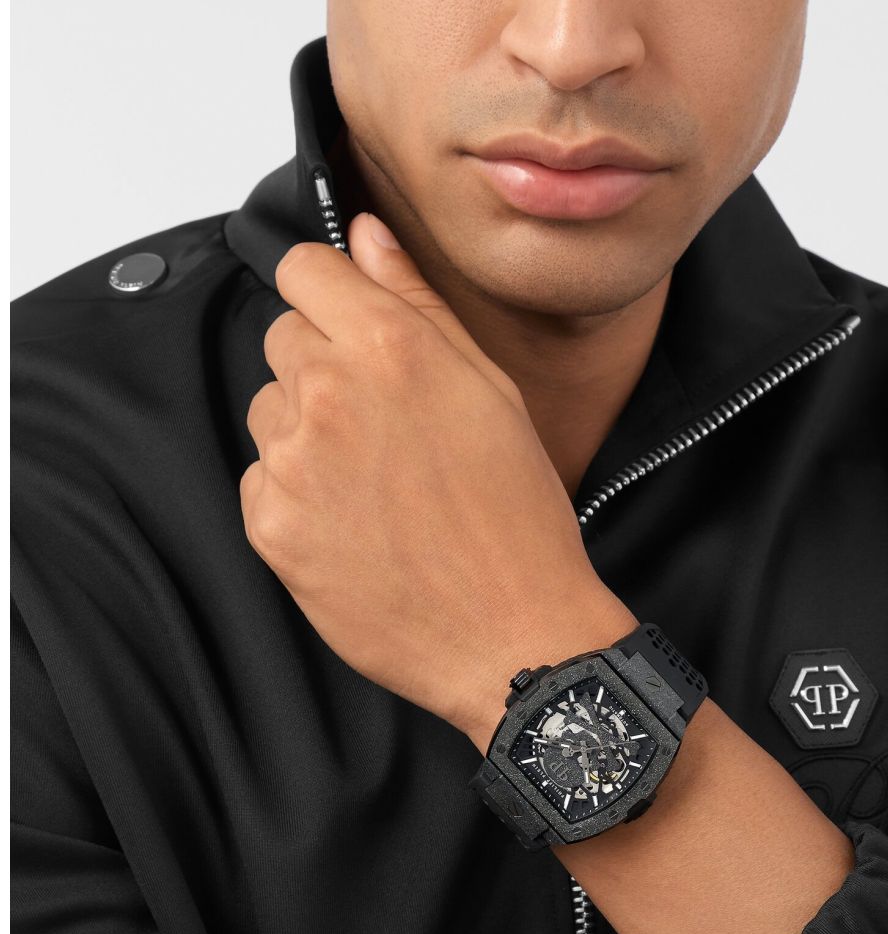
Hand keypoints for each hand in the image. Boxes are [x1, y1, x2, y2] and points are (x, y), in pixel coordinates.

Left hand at [241, 211, 630, 740]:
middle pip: (283, 339)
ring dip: (308, 435)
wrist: (512, 636)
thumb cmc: (517, 522)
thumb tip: (367, 235)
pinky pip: (262, 481)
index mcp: (390, 348)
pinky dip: (298, 498)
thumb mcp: (491, 393)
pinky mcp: (272, 526)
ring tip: (377, 486)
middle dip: (325, 369)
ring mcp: (294, 463)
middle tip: (387, 429)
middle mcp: (330, 394)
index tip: (348, 325)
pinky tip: (357, 526)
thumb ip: (419, 303)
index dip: (329, 295)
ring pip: (269, 412)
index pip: (304, 270)